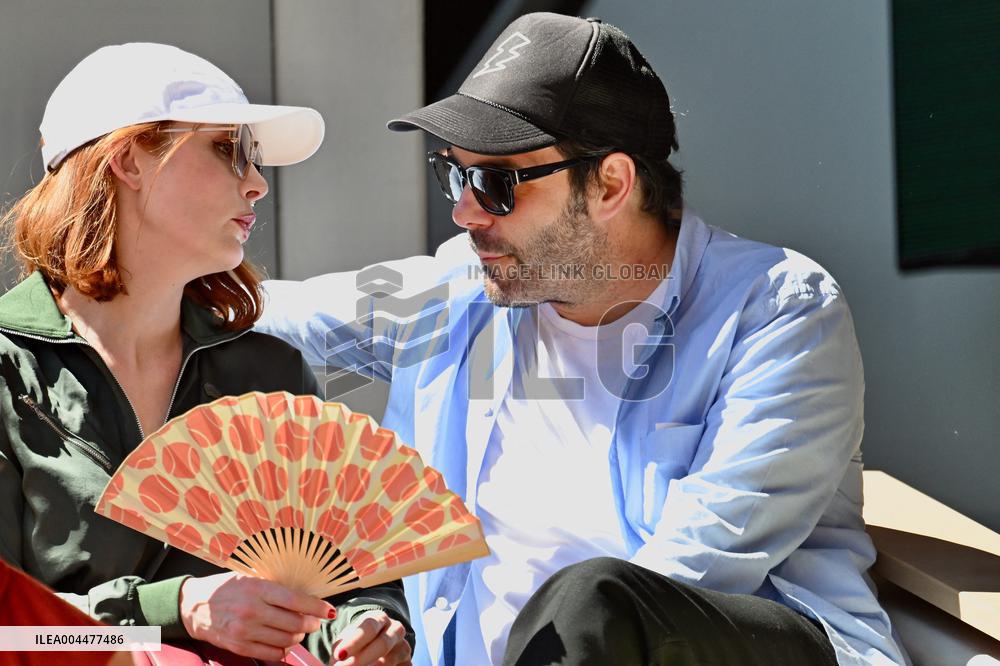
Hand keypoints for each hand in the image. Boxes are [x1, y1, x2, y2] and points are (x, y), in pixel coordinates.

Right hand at [179, 572, 333, 660]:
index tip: (329, 610)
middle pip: (295, 623)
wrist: (194, 605)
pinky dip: (283, 649)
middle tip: (314, 621)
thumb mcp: (251, 577)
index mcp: (258, 588)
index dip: (317, 607)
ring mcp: (245, 631)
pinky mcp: (239, 646)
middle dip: (311, 624)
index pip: (297, 600)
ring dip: (298, 636)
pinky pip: (272, 653)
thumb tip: (306, 593)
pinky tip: (283, 640)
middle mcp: (252, 611)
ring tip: (298, 629)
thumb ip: (276, 586)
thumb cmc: (227, 587)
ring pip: (286, 640)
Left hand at [331, 610, 410, 665]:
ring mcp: (404, 647)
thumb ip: (341, 648)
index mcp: (379, 618)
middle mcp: (396, 629)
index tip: (339, 655)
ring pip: (390, 661)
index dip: (354, 642)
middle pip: (383, 644)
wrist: (376, 645)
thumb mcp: (347, 640)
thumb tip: (337, 658)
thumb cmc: (357, 642)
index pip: (369, 627)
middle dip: (362, 659)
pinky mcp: (408, 663)